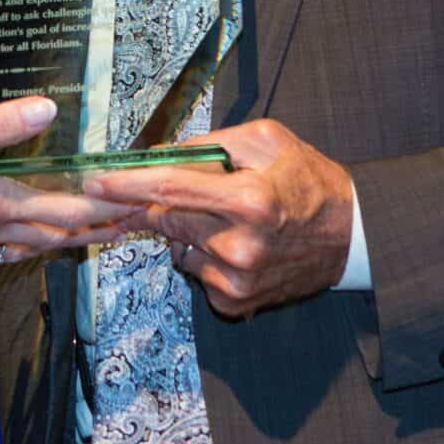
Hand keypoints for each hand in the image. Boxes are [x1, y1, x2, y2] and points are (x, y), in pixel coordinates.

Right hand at [0, 96, 136, 260]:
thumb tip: (45, 109)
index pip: (65, 210)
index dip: (105, 207)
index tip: (138, 202)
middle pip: (59, 235)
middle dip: (101, 229)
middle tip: (136, 224)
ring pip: (36, 244)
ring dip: (72, 239)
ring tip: (100, 234)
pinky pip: (10, 247)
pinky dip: (35, 243)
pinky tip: (31, 240)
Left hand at [80, 119, 356, 317]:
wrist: (349, 235)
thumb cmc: (308, 181)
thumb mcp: (267, 140)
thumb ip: (210, 143)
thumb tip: (158, 154)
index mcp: (250, 200)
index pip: (171, 189)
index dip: (127, 185)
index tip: (94, 182)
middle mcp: (240, 246)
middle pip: (168, 220)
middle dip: (162, 203)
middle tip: (189, 193)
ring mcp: (236, 280)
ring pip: (178, 247)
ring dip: (190, 230)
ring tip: (231, 220)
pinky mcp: (234, 302)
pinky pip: (194, 271)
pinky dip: (204, 256)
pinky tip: (237, 246)